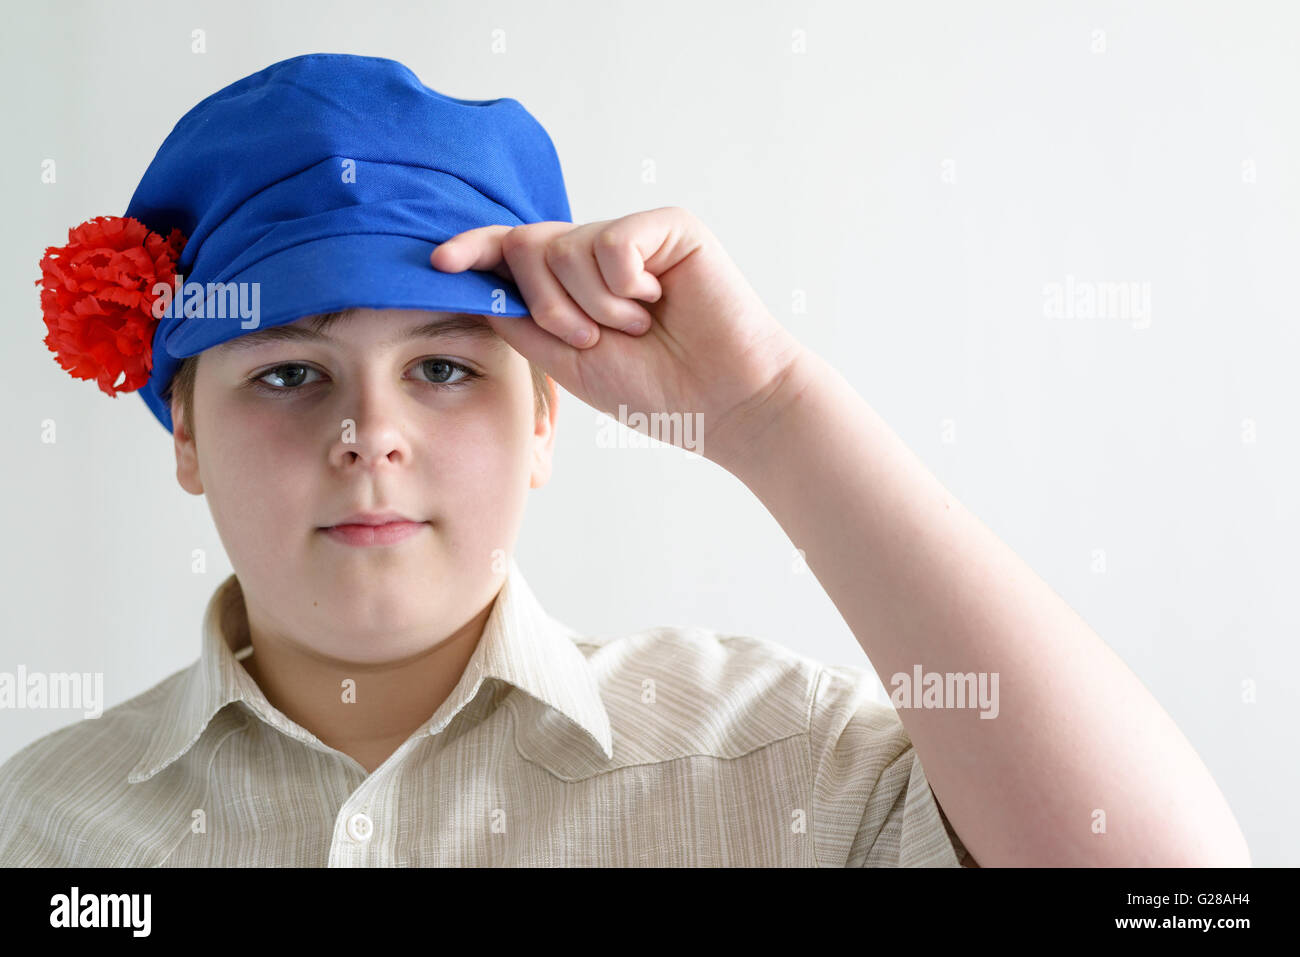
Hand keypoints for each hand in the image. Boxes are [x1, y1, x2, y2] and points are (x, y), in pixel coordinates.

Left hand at [429, 206, 806, 467]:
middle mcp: (598, 252)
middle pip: (528, 245)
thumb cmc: (653, 388)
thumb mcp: (566, 359)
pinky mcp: (669, 226)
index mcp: (573, 283)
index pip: (511, 251)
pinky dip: (624, 287)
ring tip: (636, 327)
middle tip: (591, 339)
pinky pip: (611, 243)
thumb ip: (520, 318)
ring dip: (593, 306)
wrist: (723, 402)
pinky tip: (656, 303)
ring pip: (566, 247)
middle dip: (547, 305)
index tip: (439, 263)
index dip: (474, 249)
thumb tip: (472, 282)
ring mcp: (634, 236)